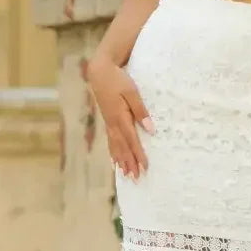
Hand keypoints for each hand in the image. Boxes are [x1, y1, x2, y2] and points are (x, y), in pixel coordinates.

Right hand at [87, 55, 153, 178]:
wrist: (99, 72)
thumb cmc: (118, 80)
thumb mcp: (132, 92)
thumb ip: (141, 111)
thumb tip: (150, 129)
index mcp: (120, 117)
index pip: (132, 140)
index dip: (138, 155)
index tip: (145, 167)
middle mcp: (113, 124)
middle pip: (123, 147)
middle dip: (130, 163)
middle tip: (136, 178)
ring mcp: (108, 123)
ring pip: (115, 146)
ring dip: (121, 161)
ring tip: (126, 175)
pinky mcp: (107, 120)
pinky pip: (110, 141)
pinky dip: (113, 153)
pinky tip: (114, 162)